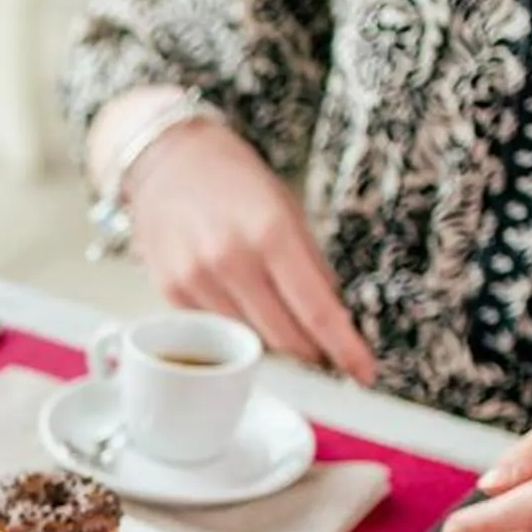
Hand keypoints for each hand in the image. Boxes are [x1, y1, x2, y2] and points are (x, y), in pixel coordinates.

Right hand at [121, 119, 375, 383]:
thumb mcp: (286, 208)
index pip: (316, 311)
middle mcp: (230, 259)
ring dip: (269, 341)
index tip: (363, 371)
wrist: (167, 160)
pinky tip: (234, 297)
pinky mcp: (171, 293)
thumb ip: (310, 265)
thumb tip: (333, 319)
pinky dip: (233, 326)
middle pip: (283, 339)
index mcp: (271, 232)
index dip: (344, 348)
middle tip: (321, 351)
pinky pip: (214, 329)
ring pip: (247, 341)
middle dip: (308, 351)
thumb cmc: (233, 180)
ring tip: (272, 312)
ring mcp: (196, 279)